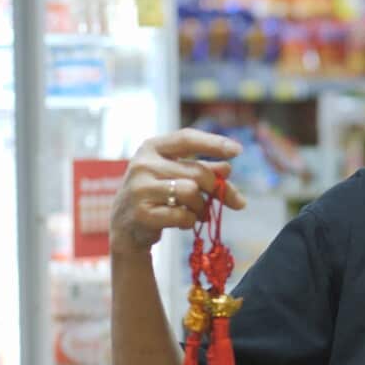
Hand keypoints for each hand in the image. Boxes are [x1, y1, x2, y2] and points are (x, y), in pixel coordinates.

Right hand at [110, 129, 246, 255]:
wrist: (126, 226)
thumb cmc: (156, 195)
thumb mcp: (176, 175)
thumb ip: (201, 169)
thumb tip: (227, 168)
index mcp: (151, 148)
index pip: (187, 138)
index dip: (214, 143)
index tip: (238, 150)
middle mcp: (143, 164)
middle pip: (198, 172)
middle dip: (219, 188)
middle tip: (237, 202)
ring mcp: (140, 189)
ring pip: (191, 192)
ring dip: (202, 206)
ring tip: (198, 212)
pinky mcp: (142, 213)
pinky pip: (183, 215)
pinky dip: (191, 221)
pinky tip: (184, 222)